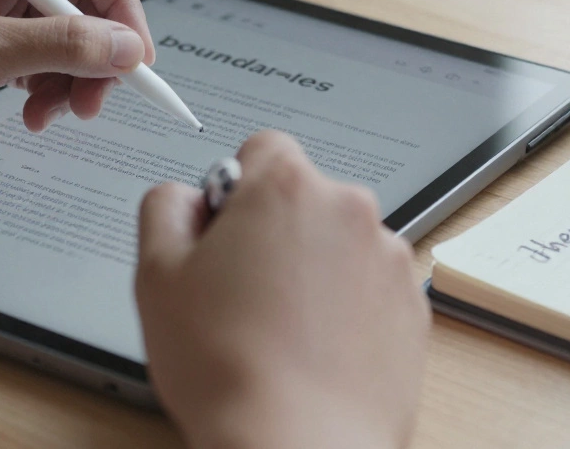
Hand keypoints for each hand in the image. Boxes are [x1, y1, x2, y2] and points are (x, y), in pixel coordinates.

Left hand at [0, 0, 153, 151]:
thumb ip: (63, 46)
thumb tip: (127, 48)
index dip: (123, 8)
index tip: (134, 58)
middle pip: (88, 2)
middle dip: (99, 55)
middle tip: (96, 99)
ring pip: (73, 37)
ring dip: (75, 79)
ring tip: (55, 112)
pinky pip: (47, 59)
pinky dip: (51, 89)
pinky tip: (34, 113)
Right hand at [135, 131, 429, 448]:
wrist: (299, 443)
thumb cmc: (230, 369)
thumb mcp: (156, 276)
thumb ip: (165, 210)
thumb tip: (184, 198)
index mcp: (288, 187)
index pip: (262, 149)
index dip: (234, 192)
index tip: (223, 235)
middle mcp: (350, 209)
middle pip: (305, 199)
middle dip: (275, 232)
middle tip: (242, 293)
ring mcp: (390, 259)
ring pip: (341, 245)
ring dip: (315, 271)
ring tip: (280, 331)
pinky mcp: (414, 306)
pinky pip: (372, 289)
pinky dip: (349, 309)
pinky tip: (315, 349)